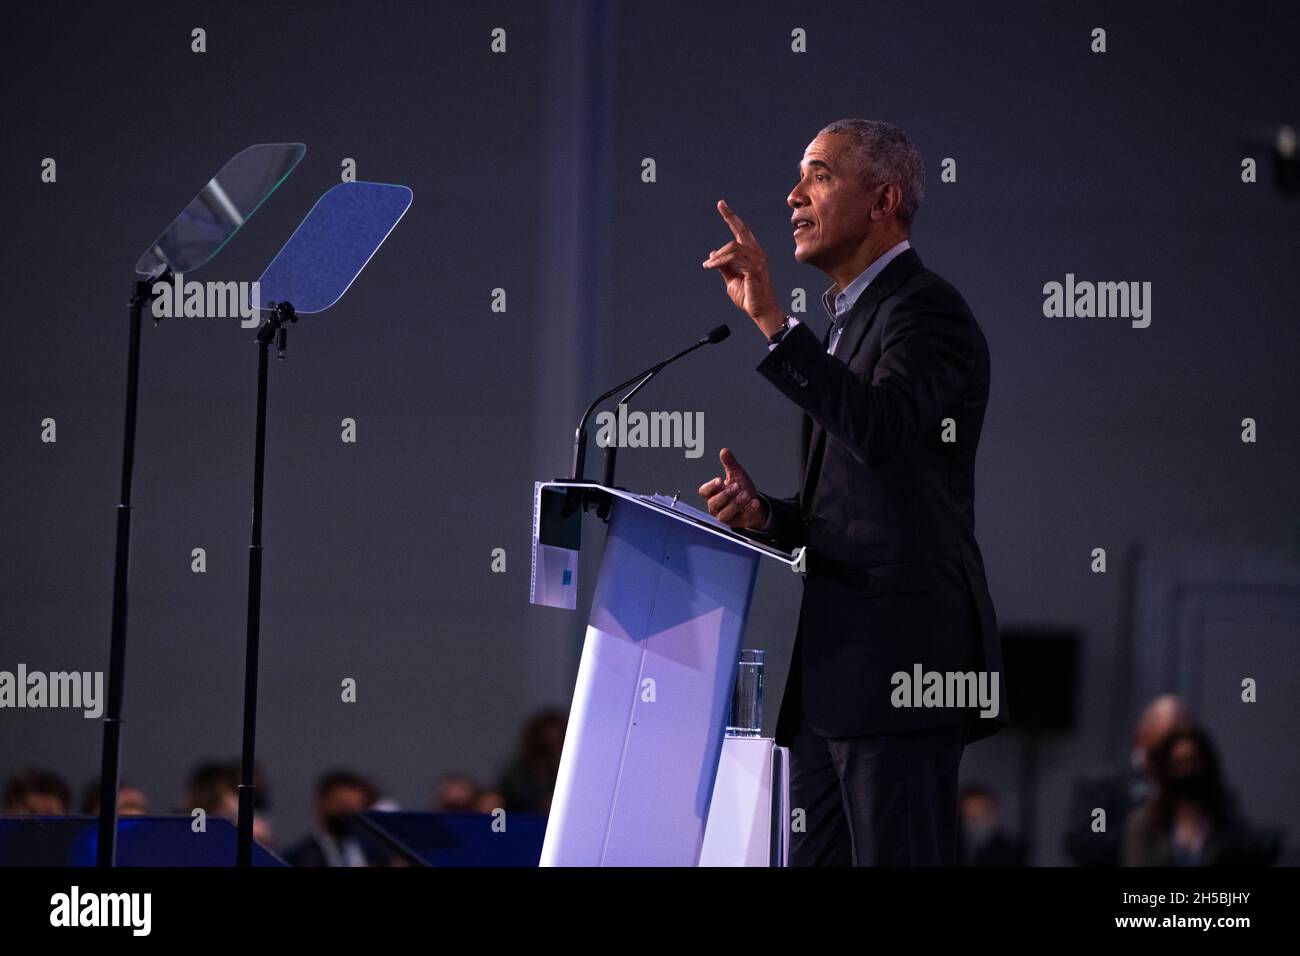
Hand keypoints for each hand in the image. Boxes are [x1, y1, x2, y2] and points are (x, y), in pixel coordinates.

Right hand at [697, 447, 767, 529]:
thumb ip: (729, 463)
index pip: (704, 492)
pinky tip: (755, 502)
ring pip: (725, 514)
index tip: (720, 480)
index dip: (710, 487)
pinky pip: (741, 518)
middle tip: (736, 486)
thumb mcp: (736, 474)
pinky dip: (748, 510)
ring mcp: (726, 517)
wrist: (753, 502)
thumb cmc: (740, 488)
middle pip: (714, 503)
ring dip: (736, 504)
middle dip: (725, 495)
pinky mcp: (738, 523)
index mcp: (712, 494)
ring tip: (746, 494)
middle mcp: (716, 507)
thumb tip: (724, 451)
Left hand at [702, 200, 784, 336]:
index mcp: (753, 254)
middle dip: (731, 216)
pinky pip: (733, 259)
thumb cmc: (749, 296)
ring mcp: (758, 260)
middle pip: (742, 230)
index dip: (732, 218)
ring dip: (717, 256)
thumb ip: (724, 266)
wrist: (759, 311)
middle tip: (721, 204)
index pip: (742, 232)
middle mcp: (758, 254)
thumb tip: (713, 254)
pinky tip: (711, 267)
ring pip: (733, 247)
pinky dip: (719, 262)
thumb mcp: (731, 278)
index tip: (722, 206)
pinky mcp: (754, 269)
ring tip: (708, 265)